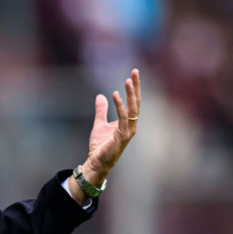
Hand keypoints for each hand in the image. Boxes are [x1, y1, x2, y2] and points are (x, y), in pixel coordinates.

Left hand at [82, 69, 140, 186]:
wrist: (96, 162)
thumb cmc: (100, 145)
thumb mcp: (99, 123)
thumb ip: (101, 110)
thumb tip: (100, 96)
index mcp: (128, 122)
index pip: (134, 101)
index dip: (134, 87)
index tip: (133, 73)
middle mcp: (131, 125)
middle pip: (136, 102)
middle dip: (136, 86)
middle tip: (135, 71)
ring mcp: (128, 131)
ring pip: (133, 109)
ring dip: (130, 94)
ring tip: (127, 81)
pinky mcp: (121, 136)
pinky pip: (122, 118)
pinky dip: (119, 106)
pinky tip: (114, 95)